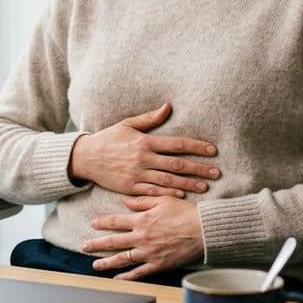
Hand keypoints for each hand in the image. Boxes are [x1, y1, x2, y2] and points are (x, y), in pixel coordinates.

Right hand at [68, 102, 218, 197]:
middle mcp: (143, 159)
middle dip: (199, 169)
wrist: (86, 157)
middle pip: (177, 165)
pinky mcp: (130, 188)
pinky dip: (168, 195)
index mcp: (145, 142)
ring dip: (189, 184)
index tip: (212, 151)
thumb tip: (168, 106)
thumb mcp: (127, 124)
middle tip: (216, 172)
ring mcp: (137, 175)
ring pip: (168, 181)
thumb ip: (149, 118)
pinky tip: (182, 196)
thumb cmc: (108, 139)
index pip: (177, 144)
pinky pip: (153, 192)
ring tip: (205, 187)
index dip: (196, 147)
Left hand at [83, 196, 204, 279]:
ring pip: (122, 259)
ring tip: (95, 265)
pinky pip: (139, 272)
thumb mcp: (163, 200)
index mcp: (142, 220)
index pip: (116, 221)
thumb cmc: (185, 212)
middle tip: (84, 246)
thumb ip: (142, 201)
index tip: (93, 224)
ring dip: (107, 262)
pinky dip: (127, 277)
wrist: (203, 229)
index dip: (103, 222)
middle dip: (96, 244)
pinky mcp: (158, 264)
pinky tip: (117, 279)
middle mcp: (142, 238)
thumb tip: (124, 201)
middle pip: (114, 242)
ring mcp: (149, 253)